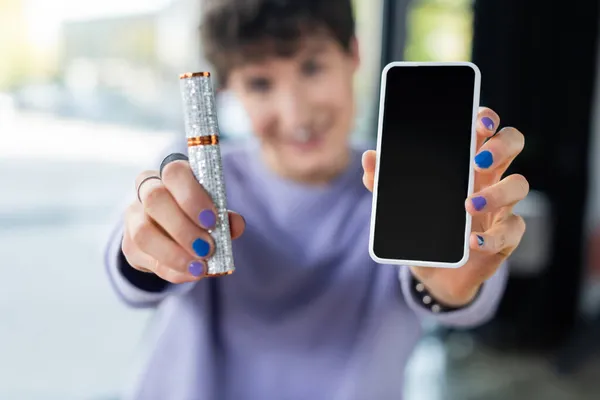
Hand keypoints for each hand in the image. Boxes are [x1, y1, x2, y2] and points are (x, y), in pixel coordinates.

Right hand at [121, 155, 245, 283]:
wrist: (173, 236)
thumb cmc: (198, 216)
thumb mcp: (215, 214)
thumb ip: (226, 218)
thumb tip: (236, 225)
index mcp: (171, 175)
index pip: (174, 172)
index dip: (192, 196)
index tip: (212, 220)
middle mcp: (147, 190)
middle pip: (154, 199)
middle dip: (183, 227)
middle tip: (207, 248)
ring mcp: (134, 218)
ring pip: (143, 233)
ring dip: (174, 253)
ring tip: (200, 266)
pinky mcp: (130, 245)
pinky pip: (146, 259)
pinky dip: (173, 270)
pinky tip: (191, 272)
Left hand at [362, 107, 528, 305]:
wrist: (435, 270)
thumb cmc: (424, 225)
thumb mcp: (401, 202)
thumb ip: (384, 181)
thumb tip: (369, 158)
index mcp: (465, 160)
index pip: (484, 128)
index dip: (487, 119)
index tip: (479, 123)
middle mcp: (489, 176)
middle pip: (513, 143)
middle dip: (501, 145)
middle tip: (478, 160)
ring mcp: (502, 205)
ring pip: (520, 184)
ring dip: (497, 192)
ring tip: (468, 205)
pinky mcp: (506, 235)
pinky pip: (513, 230)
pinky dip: (493, 237)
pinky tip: (472, 242)